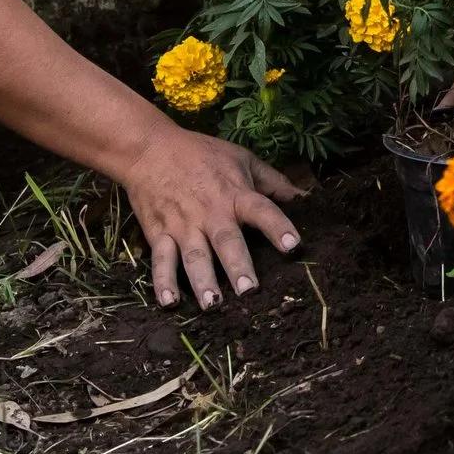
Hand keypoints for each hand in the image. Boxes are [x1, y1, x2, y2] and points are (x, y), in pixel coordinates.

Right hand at [117, 124, 303, 307]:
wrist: (149, 149)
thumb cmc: (201, 154)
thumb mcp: (241, 159)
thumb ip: (273, 182)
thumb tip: (304, 197)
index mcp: (235, 194)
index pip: (262, 211)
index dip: (278, 227)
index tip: (294, 245)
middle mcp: (210, 212)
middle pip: (226, 241)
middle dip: (237, 265)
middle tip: (248, 290)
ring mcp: (183, 225)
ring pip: (195, 256)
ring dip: (203, 281)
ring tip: (212, 304)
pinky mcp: (158, 234)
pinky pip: (161, 260)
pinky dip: (163, 282)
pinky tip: (170, 302)